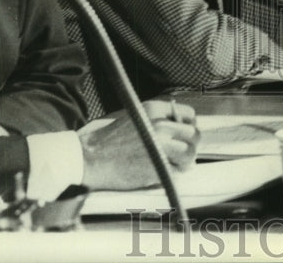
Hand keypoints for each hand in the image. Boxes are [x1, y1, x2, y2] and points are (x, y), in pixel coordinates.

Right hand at [79, 99, 198, 190]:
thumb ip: (157, 117)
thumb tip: (179, 127)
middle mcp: (161, 125)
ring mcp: (160, 146)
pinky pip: (177, 171)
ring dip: (185, 161)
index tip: (184, 134)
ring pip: (189, 154)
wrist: (88, 158)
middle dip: (190, 145)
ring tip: (174, 164)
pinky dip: (173, 173)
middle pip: (194, 135)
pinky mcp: (156, 167)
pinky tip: (161, 172)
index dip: (189, 126)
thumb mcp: (134, 115)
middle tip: (182, 153)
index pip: (189, 114)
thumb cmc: (108, 139)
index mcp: (155, 109)